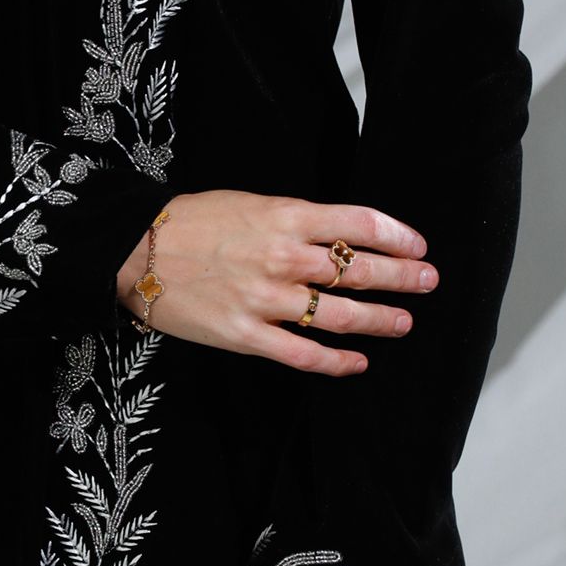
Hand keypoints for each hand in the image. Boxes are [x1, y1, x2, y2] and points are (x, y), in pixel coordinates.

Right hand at [115, 189, 437, 376]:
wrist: (136, 252)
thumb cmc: (192, 222)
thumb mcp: (251, 203)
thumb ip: (296, 219)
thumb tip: (339, 235)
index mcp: (286, 216)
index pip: (360, 224)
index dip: (398, 236)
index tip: (418, 246)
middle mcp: (285, 257)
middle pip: (361, 269)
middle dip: (403, 277)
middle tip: (429, 282)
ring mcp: (268, 299)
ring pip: (341, 315)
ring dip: (380, 320)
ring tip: (403, 322)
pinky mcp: (248, 335)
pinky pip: (305, 355)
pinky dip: (339, 362)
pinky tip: (359, 362)